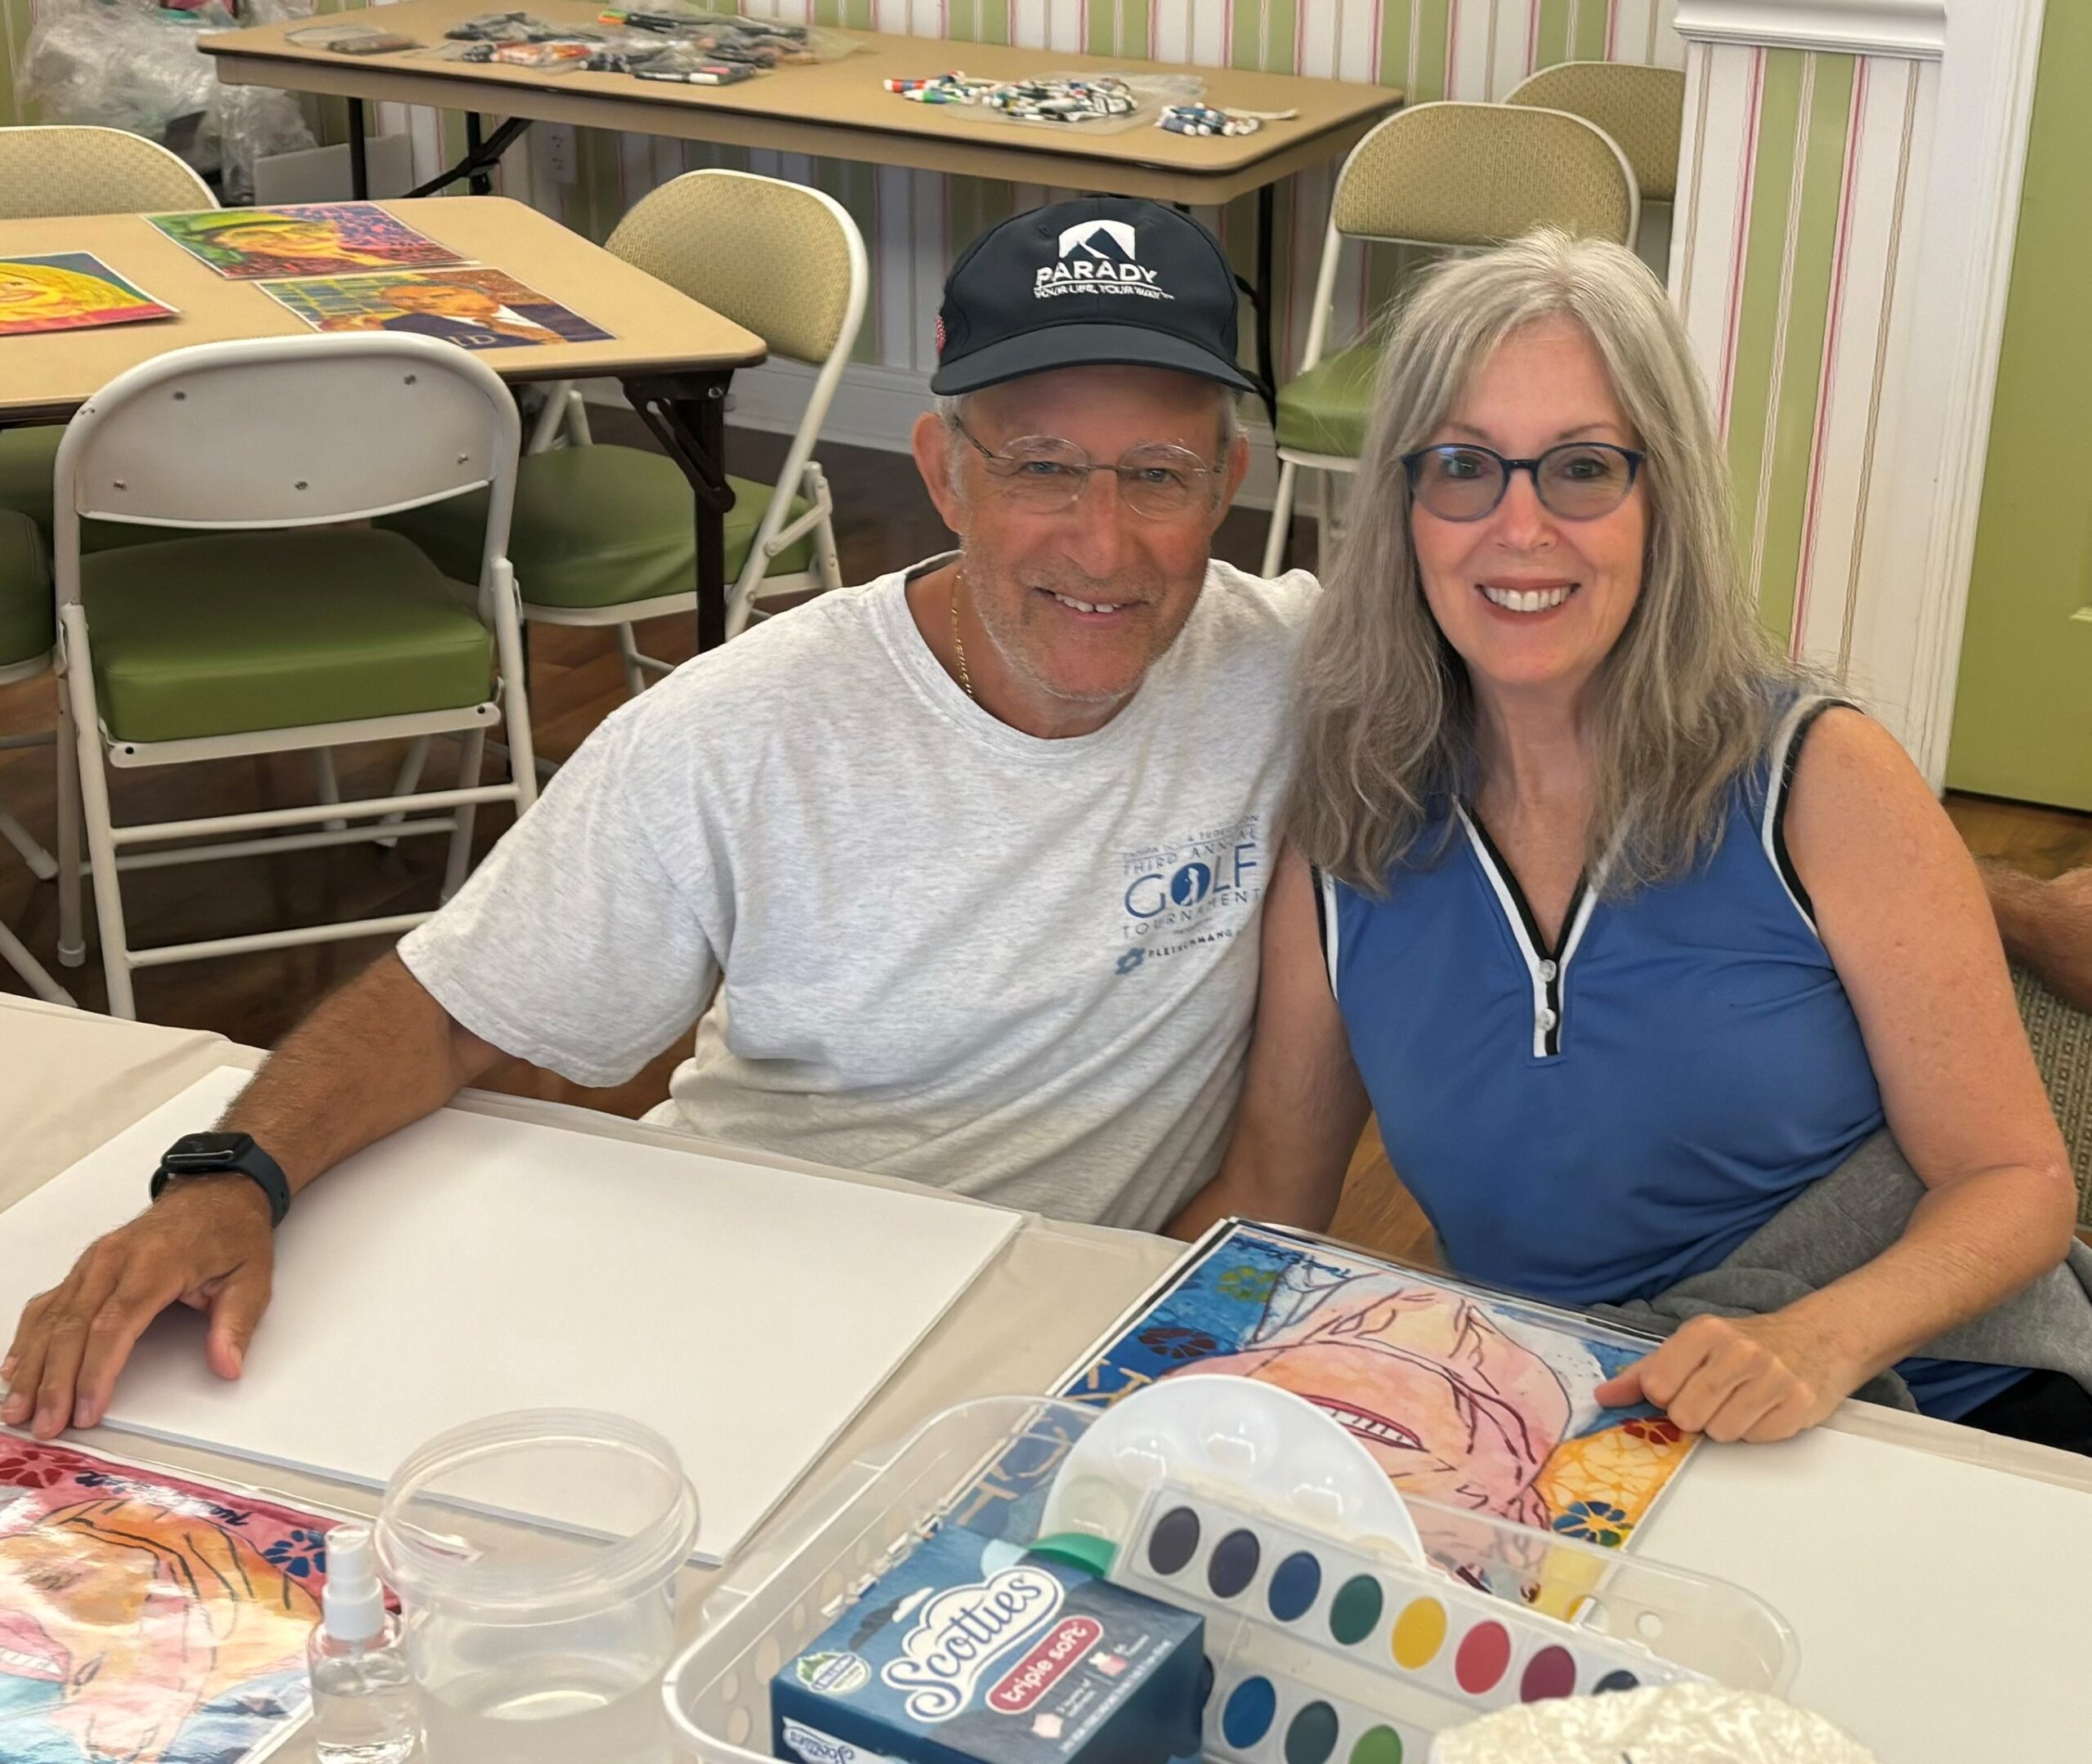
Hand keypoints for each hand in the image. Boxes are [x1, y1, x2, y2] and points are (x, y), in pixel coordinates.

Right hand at [1, 1179, 274, 1439]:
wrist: (216, 1192)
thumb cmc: (232, 1234)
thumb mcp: (252, 1277)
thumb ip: (236, 1324)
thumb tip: (228, 1366)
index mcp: (157, 1262)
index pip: (115, 1324)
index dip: (97, 1371)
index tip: (88, 1410)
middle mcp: (115, 1260)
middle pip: (73, 1327)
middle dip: (56, 1382)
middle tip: (47, 1425)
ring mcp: (94, 1262)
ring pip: (52, 1319)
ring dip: (32, 1368)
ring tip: (18, 1410)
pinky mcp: (84, 1268)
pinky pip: (47, 1305)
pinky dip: (27, 1339)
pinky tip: (15, 1370)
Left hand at [1594, 1311, 1862, 1442]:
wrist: (1817, 1337)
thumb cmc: (1744, 1345)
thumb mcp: (1691, 1345)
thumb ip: (1645, 1372)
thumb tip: (1603, 1397)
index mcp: (1703, 1331)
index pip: (1657, 1388)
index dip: (1665, 1396)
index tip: (1681, 1387)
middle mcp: (1739, 1350)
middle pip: (1687, 1416)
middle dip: (1695, 1415)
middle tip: (1715, 1397)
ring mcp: (1773, 1376)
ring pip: (1721, 1433)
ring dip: (1726, 1425)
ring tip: (1742, 1401)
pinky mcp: (1799, 1403)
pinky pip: (1756, 1439)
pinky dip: (1757, 1430)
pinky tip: (1766, 1407)